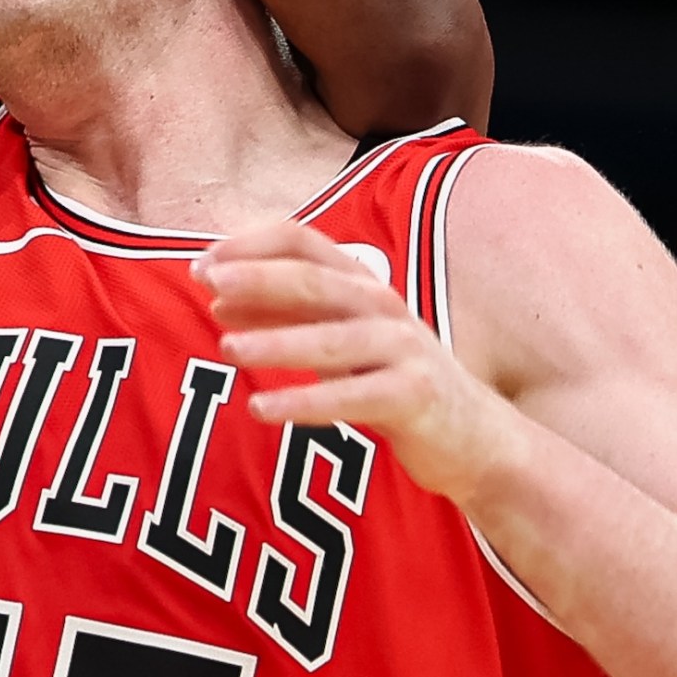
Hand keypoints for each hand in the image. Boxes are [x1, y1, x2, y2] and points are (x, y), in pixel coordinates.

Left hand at [200, 223, 528, 505]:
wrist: (473, 436)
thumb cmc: (395, 379)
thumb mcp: (341, 338)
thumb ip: (286, 315)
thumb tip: (217, 297)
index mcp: (361, 282)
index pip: (304, 240)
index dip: (252, 245)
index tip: (203, 263)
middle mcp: (383, 306)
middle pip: (315, 280)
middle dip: (258, 278)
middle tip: (206, 283)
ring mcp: (403, 350)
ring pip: (332, 339)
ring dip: (276, 340)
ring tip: (227, 346)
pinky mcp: (414, 396)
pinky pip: (352, 398)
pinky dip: (304, 401)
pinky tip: (262, 408)